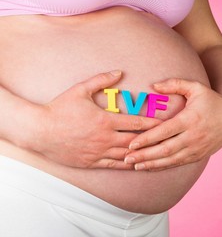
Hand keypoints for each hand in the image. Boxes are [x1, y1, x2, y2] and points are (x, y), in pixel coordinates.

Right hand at [28, 70, 160, 168]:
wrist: (39, 130)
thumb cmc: (60, 109)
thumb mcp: (80, 90)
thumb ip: (101, 80)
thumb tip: (119, 71)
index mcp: (105, 120)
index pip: (136, 123)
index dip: (152, 123)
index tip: (165, 124)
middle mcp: (105, 138)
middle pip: (135, 141)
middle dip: (152, 140)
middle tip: (166, 140)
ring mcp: (98, 152)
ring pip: (127, 155)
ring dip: (142, 154)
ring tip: (155, 153)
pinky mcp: (91, 162)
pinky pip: (113, 165)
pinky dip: (126, 164)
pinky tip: (135, 164)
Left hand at [125, 78, 221, 170]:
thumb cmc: (212, 100)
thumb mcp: (196, 87)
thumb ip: (175, 84)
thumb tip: (153, 86)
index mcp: (190, 119)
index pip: (165, 131)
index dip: (147, 139)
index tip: (131, 143)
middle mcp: (192, 136)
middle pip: (165, 149)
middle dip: (144, 155)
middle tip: (126, 158)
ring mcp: (196, 148)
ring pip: (170, 159)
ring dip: (151, 163)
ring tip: (134, 166)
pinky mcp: (197, 155)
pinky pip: (177, 163)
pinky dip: (162, 166)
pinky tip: (149, 167)